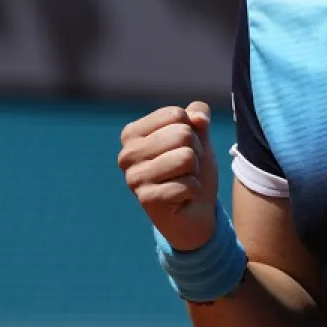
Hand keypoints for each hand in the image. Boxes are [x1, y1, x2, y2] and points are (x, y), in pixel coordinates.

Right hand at [118, 102, 219, 250]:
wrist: (194, 213)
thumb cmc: (192, 170)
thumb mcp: (198, 136)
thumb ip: (198, 114)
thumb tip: (199, 118)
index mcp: (132, 133)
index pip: (176, 114)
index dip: (192, 131)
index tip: (185, 148)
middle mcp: (127, 154)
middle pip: (182, 134)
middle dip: (196, 152)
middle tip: (187, 169)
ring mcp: (134, 178)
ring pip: (187, 157)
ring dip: (195, 171)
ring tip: (185, 180)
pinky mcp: (146, 200)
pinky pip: (188, 184)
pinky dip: (194, 191)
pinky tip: (183, 198)